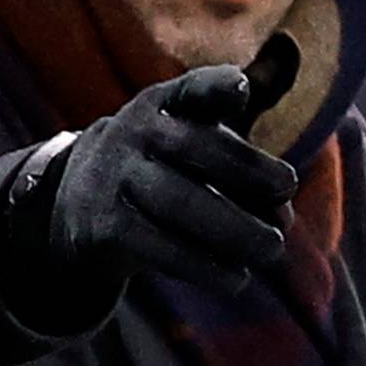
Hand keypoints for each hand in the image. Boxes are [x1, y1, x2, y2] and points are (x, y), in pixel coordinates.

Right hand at [28, 65, 298, 298]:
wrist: (77, 200)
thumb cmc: (164, 160)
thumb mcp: (194, 124)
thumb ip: (244, 113)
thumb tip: (287, 103)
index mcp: (165, 103)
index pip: (192, 89)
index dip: (215, 87)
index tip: (241, 89)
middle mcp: (136, 133)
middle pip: (195, 149)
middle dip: (245, 171)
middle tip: (288, 195)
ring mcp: (116, 178)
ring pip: (179, 204)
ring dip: (232, 230)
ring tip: (273, 249)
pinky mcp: (106, 226)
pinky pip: (159, 247)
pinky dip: (203, 266)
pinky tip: (238, 279)